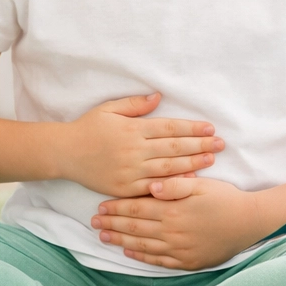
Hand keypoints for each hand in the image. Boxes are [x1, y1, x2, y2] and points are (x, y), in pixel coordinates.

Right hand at [63, 93, 224, 197]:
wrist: (64, 154)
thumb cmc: (88, 128)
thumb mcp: (109, 109)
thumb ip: (135, 104)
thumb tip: (159, 96)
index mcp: (132, 130)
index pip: (169, 128)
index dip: (191, 128)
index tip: (209, 128)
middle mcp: (133, 150)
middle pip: (173, 148)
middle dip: (199, 145)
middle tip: (221, 144)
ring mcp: (130, 171)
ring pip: (167, 168)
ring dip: (192, 164)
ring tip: (211, 159)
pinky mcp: (124, 188)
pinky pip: (153, 187)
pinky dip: (172, 185)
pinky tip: (189, 181)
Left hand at [90, 176, 263, 270]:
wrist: (249, 223)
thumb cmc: (225, 198)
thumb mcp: (201, 184)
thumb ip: (175, 184)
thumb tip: (150, 185)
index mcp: (173, 210)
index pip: (137, 209)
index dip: (116, 208)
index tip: (100, 206)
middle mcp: (172, 232)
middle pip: (134, 228)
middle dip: (112, 224)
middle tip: (93, 223)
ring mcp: (179, 249)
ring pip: (142, 246)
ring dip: (120, 241)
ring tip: (104, 237)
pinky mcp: (187, 262)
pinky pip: (158, 261)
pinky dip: (141, 257)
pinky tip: (129, 253)